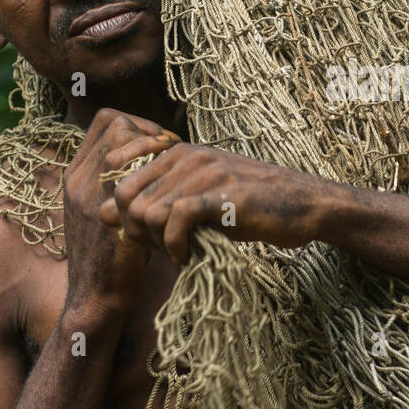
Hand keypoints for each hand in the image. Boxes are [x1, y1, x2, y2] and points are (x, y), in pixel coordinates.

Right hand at [62, 108, 178, 315]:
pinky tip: (175, 182)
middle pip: (116, 123)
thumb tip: (148, 162)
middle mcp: (79, 178)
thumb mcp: (102, 214)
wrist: (94, 297)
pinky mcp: (108, 211)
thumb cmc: (108, 258)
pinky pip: (135, 169)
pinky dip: (159, 167)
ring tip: (176, 162)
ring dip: (156, 145)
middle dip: (150, 129)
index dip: (136, 123)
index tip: (158, 142)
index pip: (105, 121)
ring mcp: (91, 193)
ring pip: (124, 140)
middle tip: (172, 148)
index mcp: (75, 175)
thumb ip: (115, 187)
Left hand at [99, 144, 338, 263]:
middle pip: (124, 198)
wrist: (304, 205)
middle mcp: (185, 156)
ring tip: (178, 253)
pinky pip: (174, 218)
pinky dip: (175, 245)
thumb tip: (104, 215)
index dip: (124, 217)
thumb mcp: (199, 197)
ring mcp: (204, 171)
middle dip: (135, 232)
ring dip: (156, 243)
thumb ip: (157, 201)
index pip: (118, 181)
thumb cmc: (252, 205)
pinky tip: (189, 255)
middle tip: (161, 249)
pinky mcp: (221, 193)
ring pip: (145, 210)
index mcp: (176, 153)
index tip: (150, 237)